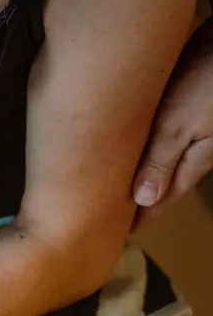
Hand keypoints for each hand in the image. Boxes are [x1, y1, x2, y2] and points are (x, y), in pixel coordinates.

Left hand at [133, 18, 212, 220]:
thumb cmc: (206, 82)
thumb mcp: (179, 124)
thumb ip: (161, 159)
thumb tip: (144, 201)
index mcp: (193, 157)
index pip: (163, 194)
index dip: (142, 213)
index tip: (119, 233)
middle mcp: (196, 145)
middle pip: (164, 177)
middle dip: (141, 195)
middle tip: (111, 211)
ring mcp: (193, 122)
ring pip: (163, 153)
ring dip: (143, 167)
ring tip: (117, 179)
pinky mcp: (186, 99)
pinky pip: (161, 129)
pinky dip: (147, 140)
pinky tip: (133, 137)